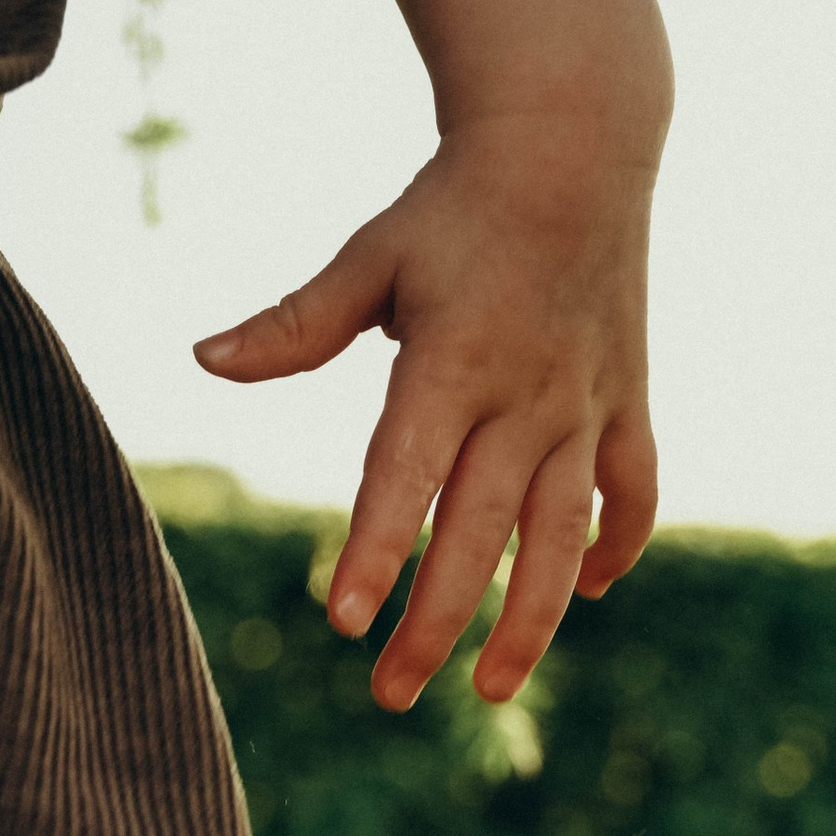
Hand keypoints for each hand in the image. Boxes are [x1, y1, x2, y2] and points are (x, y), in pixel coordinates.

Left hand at [196, 115, 657, 713]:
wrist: (575, 141)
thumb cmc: (453, 207)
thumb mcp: (371, 255)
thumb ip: (295, 324)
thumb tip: (204, 358)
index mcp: (453, 362)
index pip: (405, 475)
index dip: (374, 549)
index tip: (340, 619)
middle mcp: (526, 397)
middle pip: (477, 533)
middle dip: (435, 622)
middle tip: (388, 694)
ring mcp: (583, 406)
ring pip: (559, 537)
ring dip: (530, 621)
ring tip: (489, 688)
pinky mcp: (626, 402)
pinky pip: (631, 491)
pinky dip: (615, 544)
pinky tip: (587, 593)